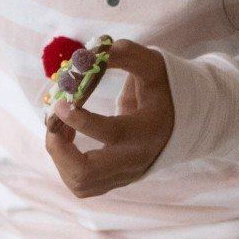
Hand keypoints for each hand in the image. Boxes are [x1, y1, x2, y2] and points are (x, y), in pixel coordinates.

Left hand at [44, 39, 173, 197]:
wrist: (185, 122)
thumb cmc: (165, 90)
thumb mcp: (153, 66)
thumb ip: (125, 54)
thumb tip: (89, 52)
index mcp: (145, 131)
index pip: (109, 132)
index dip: (78, 119)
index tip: (61, 101)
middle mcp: (134, 160)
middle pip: (86, 174)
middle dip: (58, 149)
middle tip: (54, 123)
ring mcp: (125, 176)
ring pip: (80, 185)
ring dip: (60, 158)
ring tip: (61, 128)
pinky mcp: (117, 181)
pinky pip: (83, 186)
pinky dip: (66, 165)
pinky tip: (68, 140)